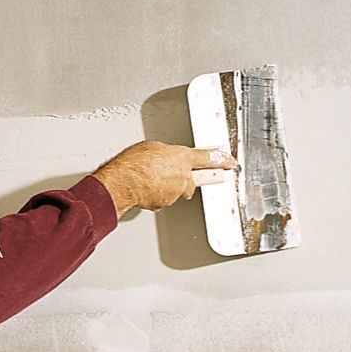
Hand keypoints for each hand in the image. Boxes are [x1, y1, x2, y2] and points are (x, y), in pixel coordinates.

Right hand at [91, 140, 236, 217]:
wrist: (121, 183)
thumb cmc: (133, 164)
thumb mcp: (152, 148)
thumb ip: (166, 154)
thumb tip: (166, 157)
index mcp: (181, 157)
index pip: (207, 158)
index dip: (220, 160)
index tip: (229, 162)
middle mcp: (182, 176)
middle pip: (197, 179)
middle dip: (198, 178)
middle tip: (202, 176)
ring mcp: (174, 192)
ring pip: (178, 190)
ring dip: (171, 186)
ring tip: (154, 180)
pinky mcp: (163, 203)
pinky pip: (164, 198)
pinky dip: (158, 194)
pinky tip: (147, 188)